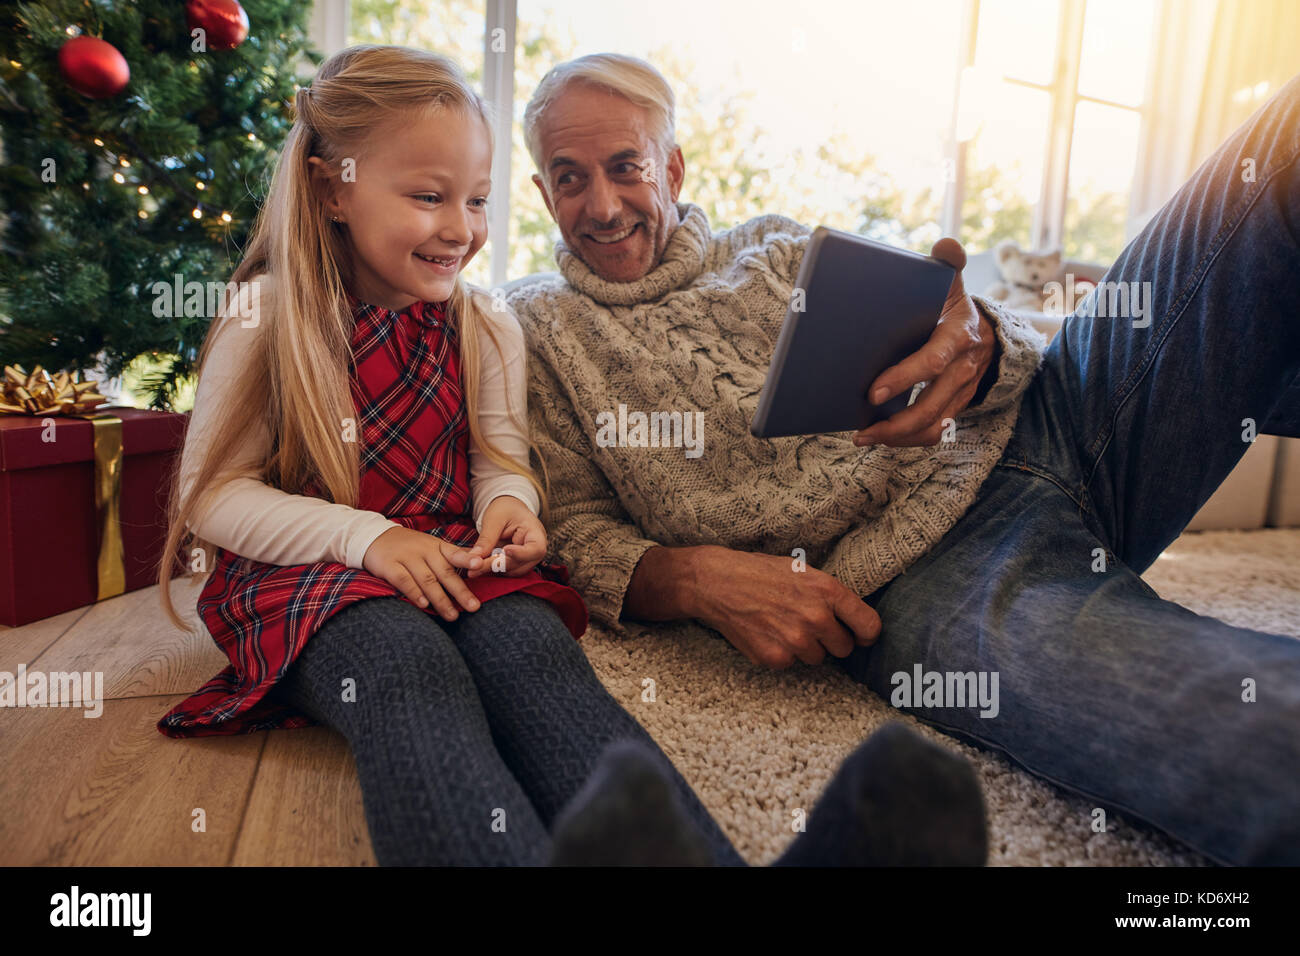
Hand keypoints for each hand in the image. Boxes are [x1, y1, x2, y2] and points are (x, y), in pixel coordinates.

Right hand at [362, 526, 482, 620]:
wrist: (374, 536)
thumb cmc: (409, 546)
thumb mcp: (430, 546)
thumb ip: (451, 557)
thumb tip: (478, 565)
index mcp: (436, 546)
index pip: (454, 553)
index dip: (467, 559)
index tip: (480, 564)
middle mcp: (423, 550)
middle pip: (444, 572)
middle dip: (460, 591)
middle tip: (473, 607)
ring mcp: (406, 557)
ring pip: (427, 580)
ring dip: (440, 599)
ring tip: (452, 614)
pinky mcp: (389, 565)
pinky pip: (403, 580)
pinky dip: (414, 593)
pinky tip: (424, 604)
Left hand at [465, 495, 546, 577]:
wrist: (508, 508)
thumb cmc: (505, 509)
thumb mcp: (494, 519)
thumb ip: (486, 539)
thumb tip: (474, 559)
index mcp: (536, 533)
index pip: (536, 549)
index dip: (520, 554)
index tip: (505, 550)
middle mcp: (535, 550)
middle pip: (520, 564)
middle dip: (497, 564)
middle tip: (475, 565)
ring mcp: (527, 559)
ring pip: (512, 571)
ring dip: (493, 568)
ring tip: (475, 563)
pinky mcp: (517, 563)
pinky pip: (506, 570)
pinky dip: (492, 568)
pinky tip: (480, 562)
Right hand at [688, 546, 880, 668]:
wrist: (717, 583)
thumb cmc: (761, 573)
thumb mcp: (803, 572)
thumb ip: (830, 596)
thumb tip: (853, 620)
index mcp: (827, 591)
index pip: (869, 626)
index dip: (866, 635)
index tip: (860, 636)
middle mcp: (816, 617)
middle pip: (845, 648)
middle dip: (831, 640)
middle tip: (809, 625)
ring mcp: (795, 640)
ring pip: (818, 658)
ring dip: (805, 647)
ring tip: (783, 625)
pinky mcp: (775, 657)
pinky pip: (791, 663)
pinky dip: (781, 653)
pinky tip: (767, 633)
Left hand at [853, 237, 996, 446]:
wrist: (982, 333)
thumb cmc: (951, 308)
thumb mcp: (951, 283)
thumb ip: (948, 263)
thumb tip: (946, 245)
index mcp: (958, 336)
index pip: (933, 361)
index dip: (904, 378)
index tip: (872, 392)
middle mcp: (963, 369)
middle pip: (931, 405)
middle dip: (896, 422)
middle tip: (862, 428)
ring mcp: (961, 392)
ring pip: (932, 425)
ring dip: (898, 437)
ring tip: (864, 438)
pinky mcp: (954, 407)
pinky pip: (934, 432)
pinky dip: (907, 440)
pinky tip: (880, 438)